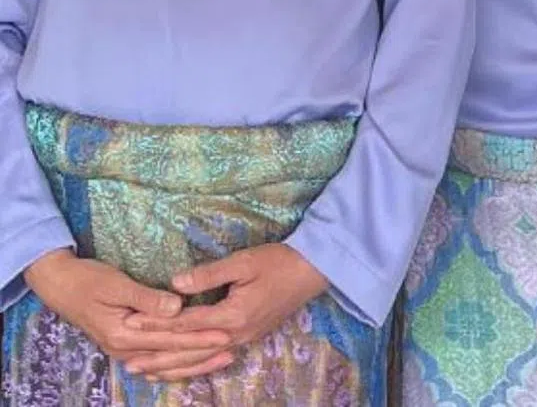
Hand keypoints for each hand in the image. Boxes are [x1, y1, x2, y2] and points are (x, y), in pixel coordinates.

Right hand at [24, 248, 232, 377]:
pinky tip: (190, 365)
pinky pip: (154, 359)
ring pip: (164, 361)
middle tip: (231, 348)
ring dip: (193, 360)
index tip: (225, 334)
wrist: (61, 285)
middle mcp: (125, 347)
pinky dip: (174, 362)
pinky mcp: (125, 343)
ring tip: (221, 358)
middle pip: (171, 353)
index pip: (171, 338)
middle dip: (202, 352)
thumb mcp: (118, 285)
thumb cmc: (90, 280)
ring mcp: (124, 348)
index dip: (199, 337)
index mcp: (125, 333)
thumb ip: (147, 298)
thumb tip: (177, 307)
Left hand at [120, 244, 327, 380]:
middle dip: (157, 355)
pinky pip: (213, 358)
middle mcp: (234, 335)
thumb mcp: (244, 262)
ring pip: (200, 361)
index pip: (185, 324)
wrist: (313, 271)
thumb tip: (175, 283)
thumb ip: (209, 274)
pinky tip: (181, 367)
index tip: (130, 323)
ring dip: (171, 366)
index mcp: (231, 316)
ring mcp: (243, 340)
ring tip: (145, 372)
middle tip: (126, 361)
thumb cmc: (279, 261)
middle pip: (189, 350)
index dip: (156, 324)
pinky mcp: (248, 338)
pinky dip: (193, 365)